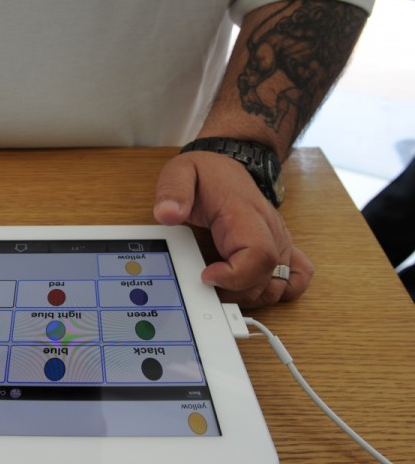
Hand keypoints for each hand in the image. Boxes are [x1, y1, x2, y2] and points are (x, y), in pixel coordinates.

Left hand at [153, 151, 312, 307]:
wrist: (228, 166)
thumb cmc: (208, 173)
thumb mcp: (181, 173)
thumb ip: (173, 191)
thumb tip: (167, 214)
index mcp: (245, 214)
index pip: (258, 254)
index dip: (234, 275)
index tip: (206, 275)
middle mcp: (269, 230)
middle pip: (268, 278)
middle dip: (234, 292)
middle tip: (206, 283)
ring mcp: (278, 241)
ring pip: (278, 286)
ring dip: (249, 297)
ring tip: (220, 287)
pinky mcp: (280, 249)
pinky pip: (295, 278)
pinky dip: (276, 291)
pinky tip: (250, 288)